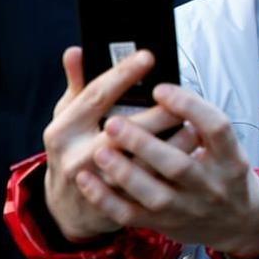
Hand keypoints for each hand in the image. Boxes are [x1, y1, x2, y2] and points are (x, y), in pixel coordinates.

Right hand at [42, 47, 192, 240]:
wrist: (69, 207)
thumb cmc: (73, 150)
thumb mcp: (68, 118)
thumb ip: (78, 86)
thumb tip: (77, 51)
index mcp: (64, 130)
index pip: (96, 95)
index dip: (123, 75)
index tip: (149, 57)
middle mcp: (78, 157)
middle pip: (124, 129)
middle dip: (157, 111)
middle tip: (183, 97)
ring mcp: (100, 183)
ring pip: (144, 161)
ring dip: (174, 140)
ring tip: (194, 123)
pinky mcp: (120, 203)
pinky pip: (154, 185)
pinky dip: (175, 165)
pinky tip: (193, 149)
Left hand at [77, 84, 258, 258]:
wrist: (236, 222)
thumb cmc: (224, 173)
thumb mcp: (228, 146)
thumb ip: (202, 120)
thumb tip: (161, 88)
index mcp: (231, 158)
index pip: (217, 128)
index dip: (190, 107)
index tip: (160, 90)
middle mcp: (212, 185)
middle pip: (179, 165)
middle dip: (144, 143)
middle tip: (114, 122)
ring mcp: (188, 208)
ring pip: (154, 194)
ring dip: (124, 173)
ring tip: (100, 151)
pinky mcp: (164, 223)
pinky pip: (131, 215)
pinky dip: (106, 199)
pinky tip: (87, 179)